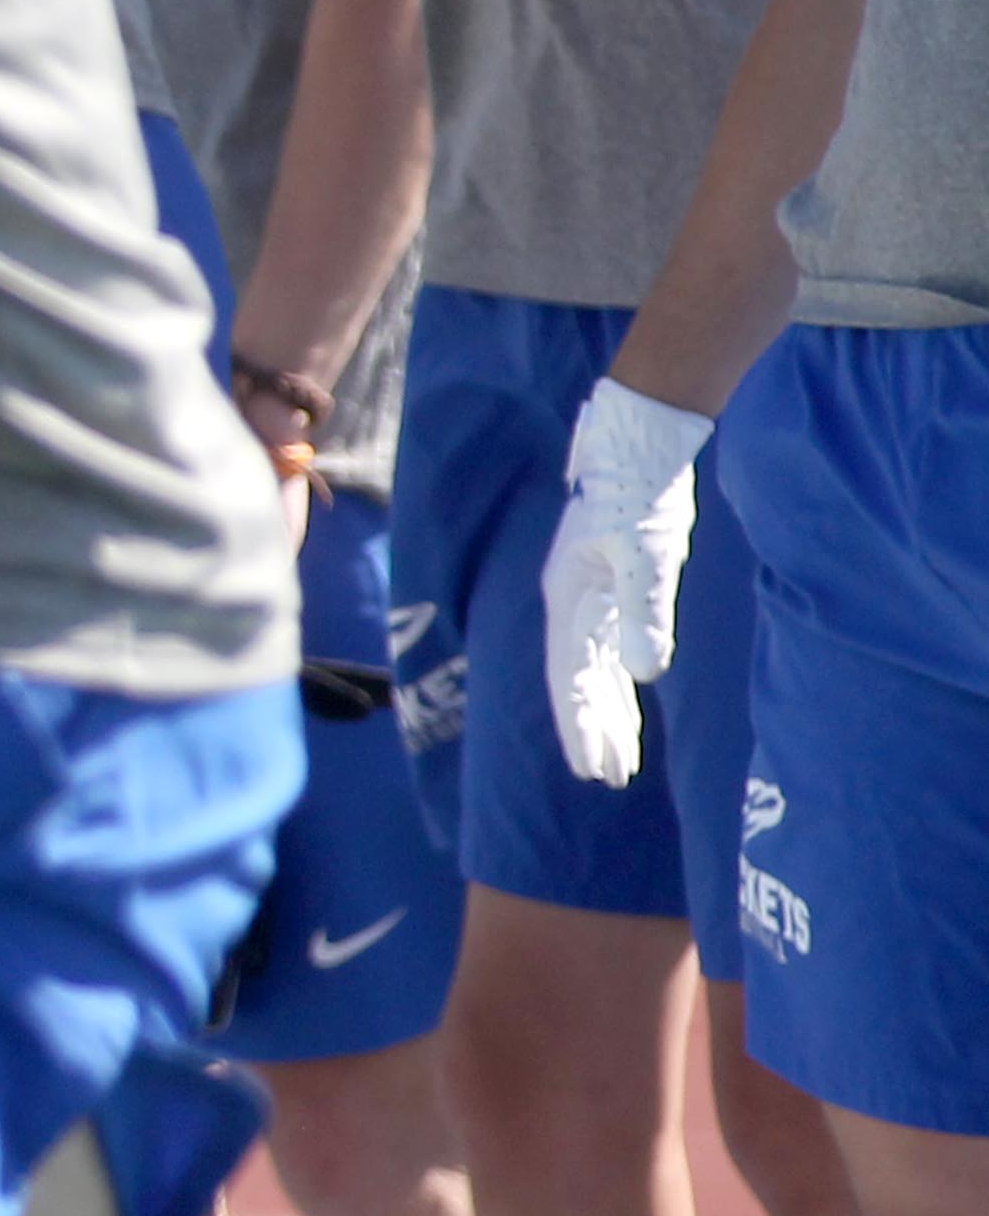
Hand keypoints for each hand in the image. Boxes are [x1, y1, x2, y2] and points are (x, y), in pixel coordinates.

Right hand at [543, 374, 709, 785]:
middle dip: (592, 729)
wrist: (641, 438)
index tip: (595, 769)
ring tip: (620, 755)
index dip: (581, 726)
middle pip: (576, 681)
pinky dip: (617, 679)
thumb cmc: (640, 493)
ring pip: (591, 667)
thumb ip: (643, 614)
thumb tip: (644, 676)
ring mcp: (589, 593)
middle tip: (609, 778)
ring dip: (605, 710)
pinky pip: (608, 645)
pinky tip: (631, 696)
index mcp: (569, 599)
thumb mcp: (646, 554)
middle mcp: (571, 602)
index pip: (570, 679)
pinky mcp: (611, 582)